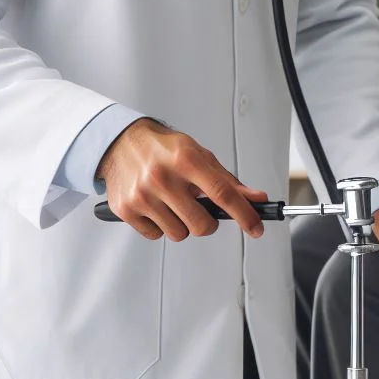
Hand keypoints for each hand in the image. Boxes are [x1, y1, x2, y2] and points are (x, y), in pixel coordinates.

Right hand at [96, 118, 267, 241]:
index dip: (244, 214)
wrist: (122, 142)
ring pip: (179, 234)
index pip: (223, 193)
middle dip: (208, 223)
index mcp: (186, 159)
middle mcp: (163, 177)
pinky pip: (155, 236)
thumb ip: (227, 180)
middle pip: (201, 224)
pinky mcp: (126, 209)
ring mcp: (143, 195)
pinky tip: (157, 206)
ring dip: (182, 224)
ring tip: (175, 203)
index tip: (256, 227)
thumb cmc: (164, 148)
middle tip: (202, 209)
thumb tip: (255, 199)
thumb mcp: (199, 155)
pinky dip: (161, 226)